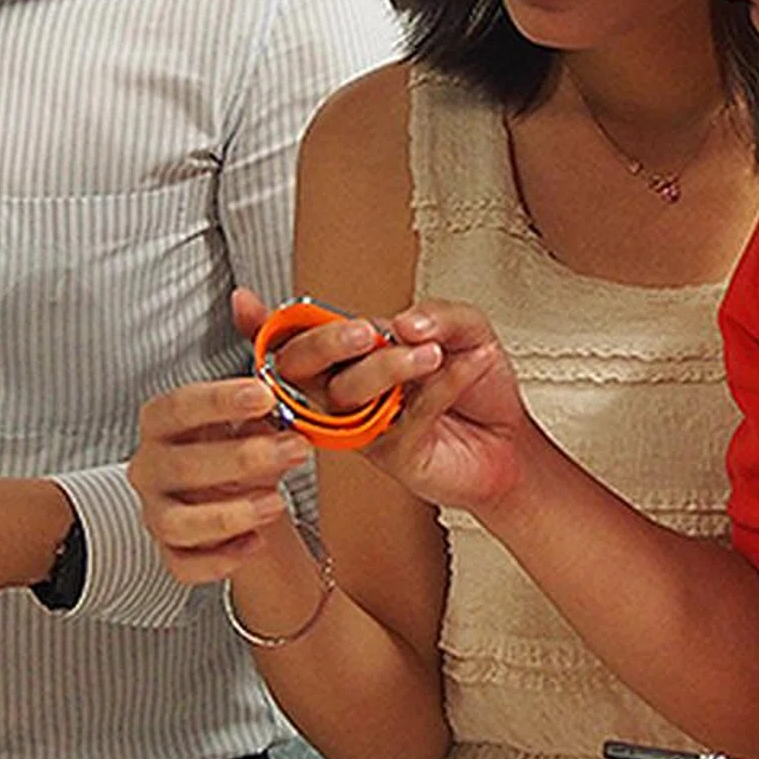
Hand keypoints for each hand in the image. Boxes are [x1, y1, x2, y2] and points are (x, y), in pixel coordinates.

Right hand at [129, 324, 312, 586]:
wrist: (237, 499)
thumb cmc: (239, 439)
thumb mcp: (248, 399)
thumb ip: (251, 349)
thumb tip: (246, 297)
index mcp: (162, 422)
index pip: (177, 407)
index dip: (217, 401)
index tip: (264, 395)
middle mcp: (149, 466)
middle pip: (182, 466)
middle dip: (242, 458)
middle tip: (296, 450)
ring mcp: (156, 513)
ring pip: (179, 521)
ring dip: (231, 513)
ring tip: (278, 502)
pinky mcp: (171, 555)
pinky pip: (185, 565)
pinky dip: (219, 560)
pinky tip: (254, 545)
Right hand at [286, 298, 539, 513]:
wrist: (512, 444)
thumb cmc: (478, 388)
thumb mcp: (466, 330)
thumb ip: (437, 313)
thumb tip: (402, 321)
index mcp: (354, 355)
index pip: (302, 335)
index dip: (266, 324)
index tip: (246, 304)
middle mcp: (349, 389)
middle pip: (303, 368)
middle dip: (327, 343)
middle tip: (367, 331)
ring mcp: (364, 424)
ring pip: (348, 394)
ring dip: (390, 366)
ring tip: (433, 352)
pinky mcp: (391, 454)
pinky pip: (402, 415)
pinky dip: (440, 386)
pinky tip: (468, 365)